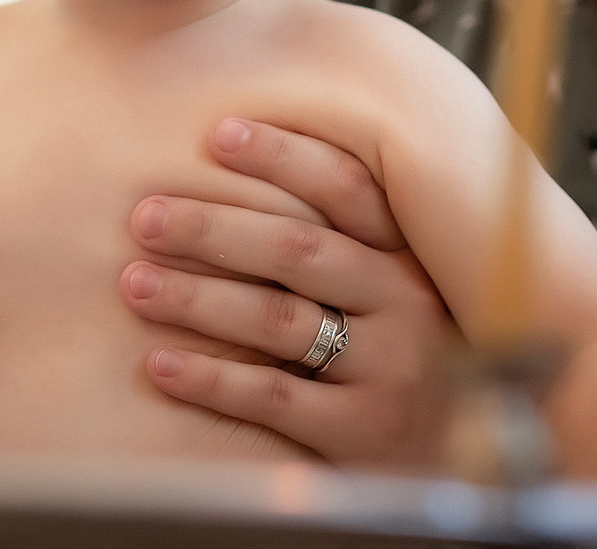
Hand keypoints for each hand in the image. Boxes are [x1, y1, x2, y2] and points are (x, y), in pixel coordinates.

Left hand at [119, 117, 455, 467]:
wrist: (462, 462)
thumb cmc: (413, 360)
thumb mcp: (403, 291)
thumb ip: (353, 240)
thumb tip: (253, 160)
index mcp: (411, 259)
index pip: (349, 190)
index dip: (285, 156)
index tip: (219, 134)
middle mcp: (405, 305)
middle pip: (298, 250)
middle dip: (214, 228)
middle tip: (146, 215)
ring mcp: (387, 369)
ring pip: (278, 320)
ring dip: (197, 299)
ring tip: (134, 283)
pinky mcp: (361, 430)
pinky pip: (273, 397)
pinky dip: (212, 379)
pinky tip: (161, 364)